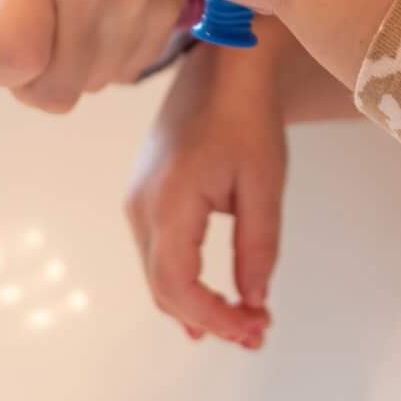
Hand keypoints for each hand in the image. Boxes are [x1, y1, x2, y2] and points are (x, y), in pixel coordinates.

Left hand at [0, 0, 194, 112]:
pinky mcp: (172, 8)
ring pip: (93, 85)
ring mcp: (138, 0)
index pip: (16, 61)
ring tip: (65, 15)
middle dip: (30, 76)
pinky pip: (130, 69)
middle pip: (55, 90)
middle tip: (27, 35)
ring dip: (71, 67)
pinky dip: (108, 56)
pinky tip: (100, 12)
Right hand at [124, 36, 288, 348]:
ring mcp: (137, 201)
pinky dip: (184, 283)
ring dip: (196, 306)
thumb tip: (254, 302)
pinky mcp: (144, 196)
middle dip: (208, 320)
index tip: (255, 329)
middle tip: (257, 333)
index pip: (178, 286)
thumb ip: (258, 247)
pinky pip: (157, 256)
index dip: (215, 318)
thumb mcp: (264, 183)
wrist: (222, 67)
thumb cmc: (247, 117)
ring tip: (244, 321)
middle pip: (163, 289)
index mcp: (169, 203)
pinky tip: (213, 299)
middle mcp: (141, 207)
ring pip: (157, 277)